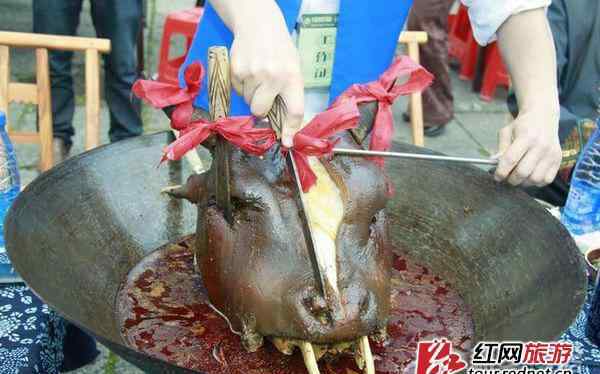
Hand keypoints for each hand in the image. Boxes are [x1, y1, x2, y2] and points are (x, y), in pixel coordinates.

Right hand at [228, 5, 303, 146]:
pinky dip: (242, 84)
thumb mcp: (293, 67)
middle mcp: (273, 77)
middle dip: (261, 109)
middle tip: (264, 94)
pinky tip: (248, 69)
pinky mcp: (236, 70)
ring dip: (251, 94)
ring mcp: (253, 74)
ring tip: (257, 74)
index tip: (287, 142)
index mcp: (292, 78)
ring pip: (248, 101)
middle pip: (261, 111)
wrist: (258, 24)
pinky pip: (238, 90)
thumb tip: (284, 123)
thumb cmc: (279, 49)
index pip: (294, 111)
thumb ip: (290, 93)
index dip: (290, 129)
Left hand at [494, 109, 561, 186]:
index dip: (501, 172)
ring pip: (535, 179)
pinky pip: (546, 180)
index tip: (496, 177)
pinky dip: (536, 182)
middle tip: (507, 178)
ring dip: (523, 182)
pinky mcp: (558, 160)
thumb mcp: (506, 131)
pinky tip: (530, 176)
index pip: (511, 159)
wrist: (543, 116)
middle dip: (511, 179)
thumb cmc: (522, 125)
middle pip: (523, 172)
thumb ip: (501, 148)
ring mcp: (551, 154)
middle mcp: (541, 146)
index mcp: (526, 137)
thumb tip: (495, 164)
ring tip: (518, 177)